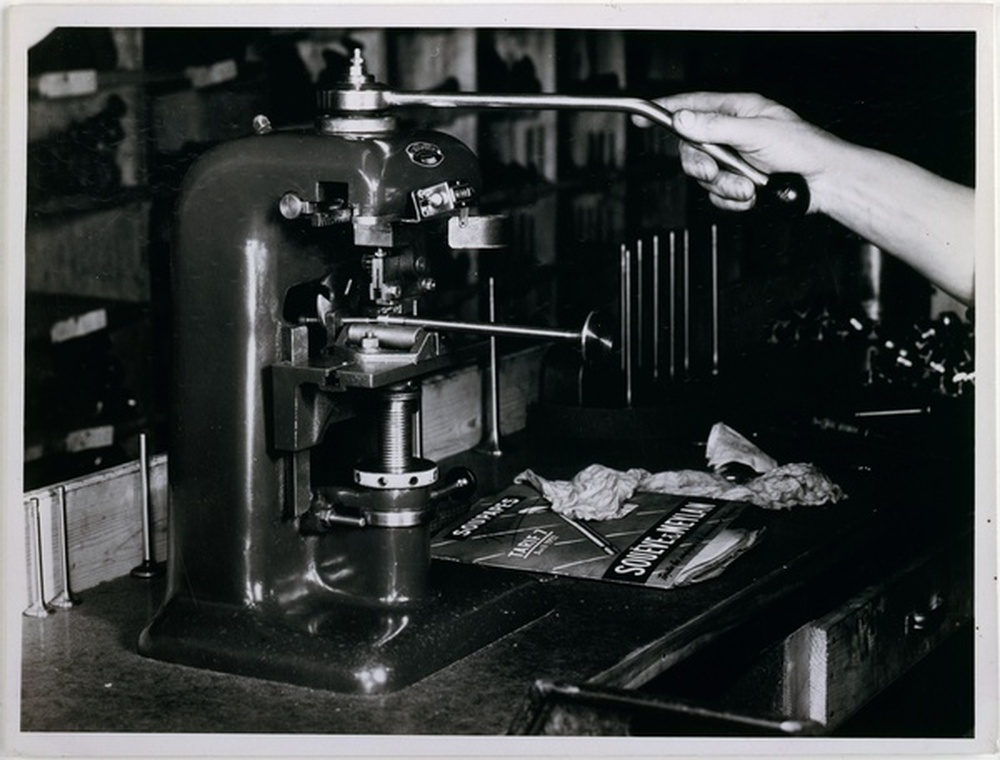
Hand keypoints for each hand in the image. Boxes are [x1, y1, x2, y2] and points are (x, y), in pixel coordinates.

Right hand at [651, 92, 838, 212]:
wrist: (825, 185)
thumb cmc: (804, 150)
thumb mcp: (756, 133)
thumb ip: (715, 127)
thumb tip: (683, 119)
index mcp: (739, 111)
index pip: (694, 107)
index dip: (668, 111)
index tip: (644, 117)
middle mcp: (734, 135)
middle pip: (692, 149)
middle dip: (703, 166)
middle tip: (715, 172)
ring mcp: (736, 162)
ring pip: (705, 177)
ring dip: (725, 187)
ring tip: (749, 188)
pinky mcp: (739, 186)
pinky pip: (717, 197)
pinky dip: (733, 201)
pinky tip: (752, 197)